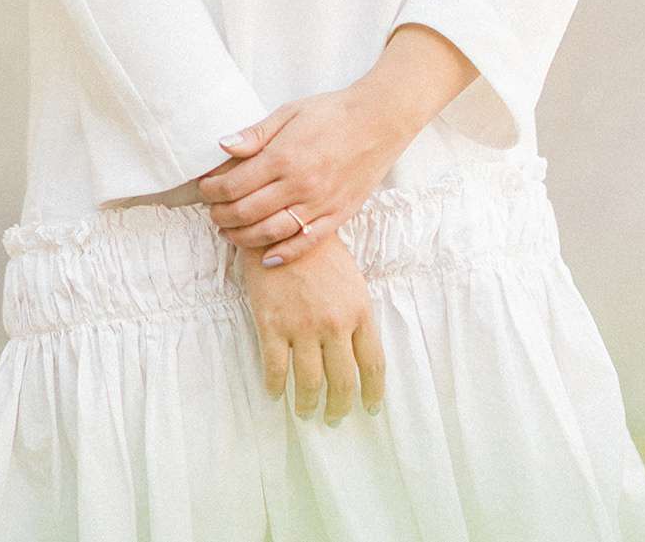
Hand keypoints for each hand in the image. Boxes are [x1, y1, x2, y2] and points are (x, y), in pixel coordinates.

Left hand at [198, 86, 409, 265]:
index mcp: (283, 157)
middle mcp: (299, 185)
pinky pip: (305, 243)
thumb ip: (256, 134)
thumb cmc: (332, 112)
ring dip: (242, 237)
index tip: (205, 189)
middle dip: (221, 215)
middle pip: (246, 213)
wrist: (378, 120)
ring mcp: (319, 204)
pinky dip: (283, 254)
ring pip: (270, 233)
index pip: (234, 185)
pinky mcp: (337, 215)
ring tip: (229, 232)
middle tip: (212, 211)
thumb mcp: (290, 112)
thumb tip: (222, 146)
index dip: (212, 191)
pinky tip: (267, 257)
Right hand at [237, 233, 385, 423]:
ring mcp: (303, 327)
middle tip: (333, 419)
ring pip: (310, 383)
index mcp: (359, 311)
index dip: (372, 392)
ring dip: (308, 405)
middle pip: (342, 381)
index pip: (372, 364)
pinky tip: (276, 393)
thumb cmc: (319, 251)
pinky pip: (276, 369)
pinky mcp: (272, 325)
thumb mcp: (351, 280)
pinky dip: (276, 388)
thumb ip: (356, 316)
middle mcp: (335, 324)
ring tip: (306, 412)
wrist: (282, 226)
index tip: (369, 409)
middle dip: (339, 407)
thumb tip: (358, 353)